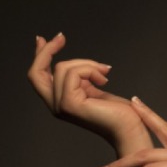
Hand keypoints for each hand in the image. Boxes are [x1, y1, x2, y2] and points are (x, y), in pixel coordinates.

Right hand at [27, 33, 149, 152]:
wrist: (130, 129)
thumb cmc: (118, 112)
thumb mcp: (94, 89)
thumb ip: (81, 80)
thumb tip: (74, 64)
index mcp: (59, 101)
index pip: (38, 77)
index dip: (40, 55)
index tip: (49, 39)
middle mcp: (55, 105)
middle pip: (36, 72)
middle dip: (46, 50)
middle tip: (61, 37)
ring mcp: (60, 106)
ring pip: (63, 68)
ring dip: (87, 64)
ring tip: (104, 73)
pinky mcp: (69, 104)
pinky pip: (74, 73)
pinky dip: (91, 70)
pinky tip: (104, 80)